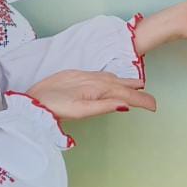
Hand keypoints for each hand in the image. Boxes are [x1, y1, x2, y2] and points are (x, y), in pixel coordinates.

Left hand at [25, 70, 156, 119]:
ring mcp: (84, 76)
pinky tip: (111, 82)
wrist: (32, 99)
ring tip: (137, 87)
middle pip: (121, 84)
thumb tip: (126, 104)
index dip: (141, 101)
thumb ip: (104, 106)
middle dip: (137, 91)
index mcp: (97, 89)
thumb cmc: (54, 107)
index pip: (126, 95)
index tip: (154, 106)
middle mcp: (93, 79)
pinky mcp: (75, 75)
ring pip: (111, 78)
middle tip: (150, 99)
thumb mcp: (81, 111)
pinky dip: (112, 79)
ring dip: (126, 83)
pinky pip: (101, 75)